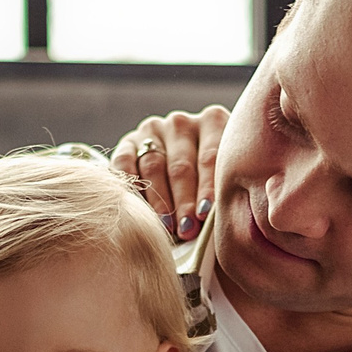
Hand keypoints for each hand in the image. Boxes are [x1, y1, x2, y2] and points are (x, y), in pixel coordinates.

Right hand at [112, 107, 228, 242]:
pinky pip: (125, 163)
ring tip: (166, 227)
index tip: (205, 214)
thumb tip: (220, 228)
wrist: (184, 171)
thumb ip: (226, 192)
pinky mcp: (129, 142)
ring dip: (160, 200)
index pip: (210, 157)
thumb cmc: (213, 184)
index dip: (207, 188)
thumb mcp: (225, 178)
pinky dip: (131, 185)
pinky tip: (137, 208)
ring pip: (154, 167)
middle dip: (184, 201)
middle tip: (187, 229)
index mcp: (213, 122)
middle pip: (181, 165)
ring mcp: (153, 130)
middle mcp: (181, 123)